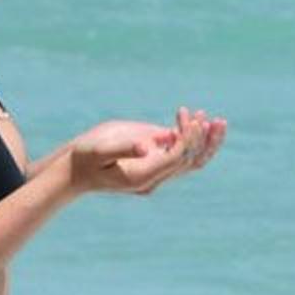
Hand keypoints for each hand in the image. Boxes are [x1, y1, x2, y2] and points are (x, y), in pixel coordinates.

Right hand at [71, 109, 225, 195]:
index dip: (188, 139)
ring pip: (190, 159)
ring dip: (205, 141)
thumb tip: (147, 146)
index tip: (191, 118)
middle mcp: (155, 176)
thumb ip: (124, 148)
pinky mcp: (154, 158)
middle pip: (190, 161)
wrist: (76, 169)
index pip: (177, 158)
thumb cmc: (85, 158)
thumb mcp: (100, 151)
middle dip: (204, 139)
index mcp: (144, 176)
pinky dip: (191, 137)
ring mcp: (156, 169)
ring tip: (218, 121)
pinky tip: (193, 117)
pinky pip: (180, 152)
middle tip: (213, 119)